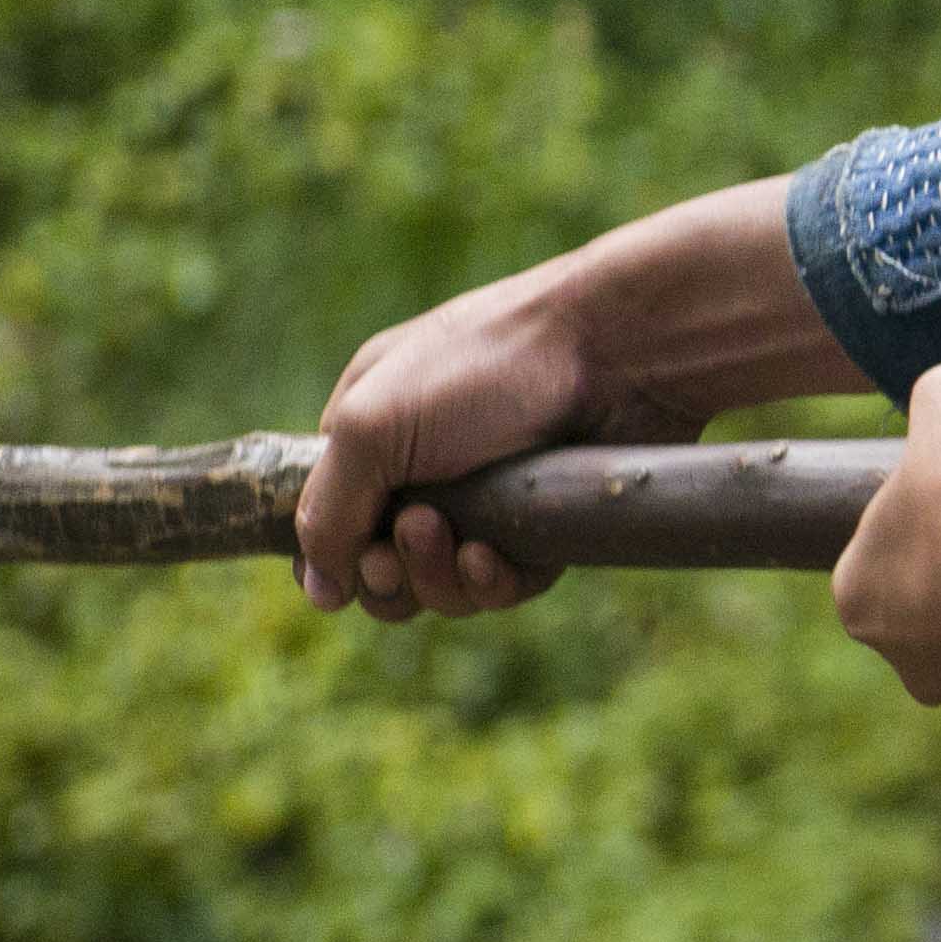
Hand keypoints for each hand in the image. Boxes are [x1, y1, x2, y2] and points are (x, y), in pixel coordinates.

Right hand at [295, 176, 860, 617]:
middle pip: (382, 568)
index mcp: (369, 432)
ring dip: (437, 578)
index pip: (329, 522)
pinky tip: (494, 560)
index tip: (358, 556)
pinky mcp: (545, 526)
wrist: (620, 351)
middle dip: (390, 572)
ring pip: (442, 585)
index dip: (336, 558)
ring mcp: (487, 499)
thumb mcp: (374, 428)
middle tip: (418, 532)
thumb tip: (321, 591)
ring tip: (457, 538)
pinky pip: (503, 586)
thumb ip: (325, 509)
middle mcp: (424, 467)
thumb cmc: (486, 368)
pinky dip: (491, 584)